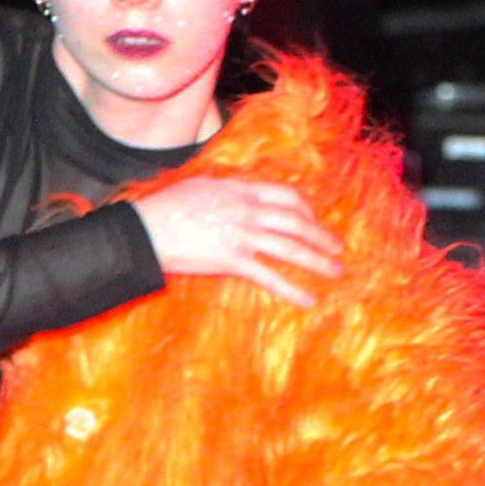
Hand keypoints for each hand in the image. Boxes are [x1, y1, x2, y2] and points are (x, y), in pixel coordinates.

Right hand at [134, 174, 342, 307]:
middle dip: (321, 236)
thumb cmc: (167, 207)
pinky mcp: (232, 260)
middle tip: (337, 248)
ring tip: (335, 272)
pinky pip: (270, 276)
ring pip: (291, 248)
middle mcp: (248, 210)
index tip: (314, 221)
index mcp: (241, 190)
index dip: (307, 210)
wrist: (147, 227)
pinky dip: (292, 290)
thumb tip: (237, 191)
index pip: (287, 196)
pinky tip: (308, 300)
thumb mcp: (201, 186)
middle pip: (296, 222)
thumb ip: (226, 189)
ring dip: (318, 261)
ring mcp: (242, 235)